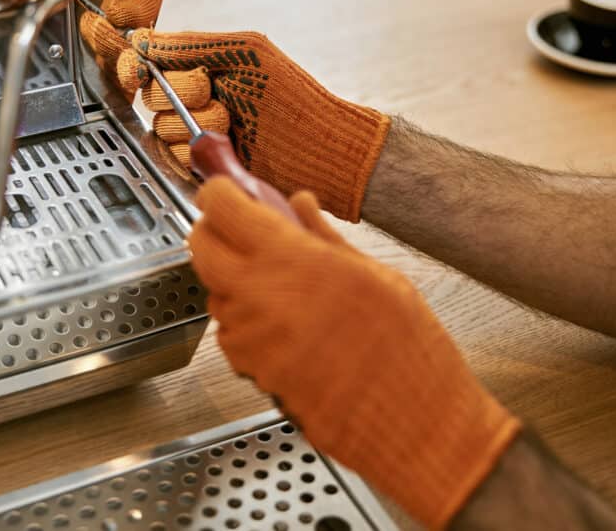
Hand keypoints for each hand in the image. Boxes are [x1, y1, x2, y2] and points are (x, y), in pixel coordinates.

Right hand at [80, 20, 389, 220]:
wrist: (320, 150)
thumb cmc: (296, 99)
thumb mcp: (246, 52)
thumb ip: (192, 44)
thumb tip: (146, 41)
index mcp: (205, 66)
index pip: (153, 60)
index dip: (138, 64)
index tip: (138, 68)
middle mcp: (199, 100)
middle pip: (153, 95)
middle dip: (182, 93)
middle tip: (215, 94)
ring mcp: (200, 134)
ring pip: (162, 128)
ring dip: (196, 125)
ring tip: (230, 124)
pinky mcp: (204, 166)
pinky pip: (174, 159)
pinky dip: (195, 153)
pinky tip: (225, 147)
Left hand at [190, 177, 519, 528]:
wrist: (415, 426)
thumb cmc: (410, 353)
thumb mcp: (376, 276)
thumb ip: (324, 236)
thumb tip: (300, 205)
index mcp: (293, 261)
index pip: (221, 208)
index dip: (218, 193)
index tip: (225, 190)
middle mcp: (259, 298)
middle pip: (200, 247)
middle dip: (214, 232)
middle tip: (243, 230)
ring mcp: (250, 340)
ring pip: (215, 292)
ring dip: (233, 280)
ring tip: (282, 286)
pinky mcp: (251, 374)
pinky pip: (231, 334)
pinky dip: (246, 322)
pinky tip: (287, 326)